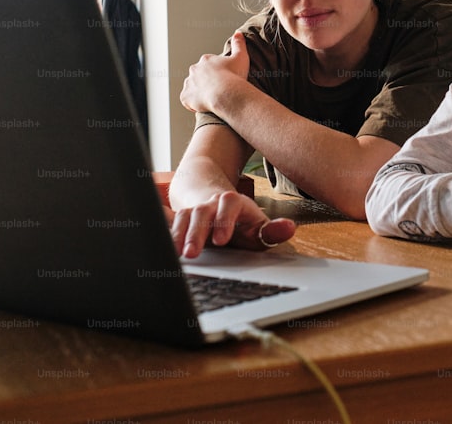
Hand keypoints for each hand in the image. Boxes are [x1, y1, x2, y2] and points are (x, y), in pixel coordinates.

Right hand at [169, 190, 296, 258]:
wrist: (208, 197)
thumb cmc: (237, 220)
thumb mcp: (256, 225)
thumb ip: (271, 231)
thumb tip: (290, 228)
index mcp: (232, 202)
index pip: (230, 203)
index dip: (225, 220)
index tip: (222, 240)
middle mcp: (210, 203)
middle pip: (202, 211)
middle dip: (196, 232)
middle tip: (193, 253)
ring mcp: (192, 209)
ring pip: (182, 216)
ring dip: (178, 235)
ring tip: (177, 255)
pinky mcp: (178, 218)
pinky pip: (168, 223)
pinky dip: (165, 234)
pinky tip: (161, 248)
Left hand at [181, 32, 250, 113]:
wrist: (226, 94)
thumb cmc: (235, 76)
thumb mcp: (241, 57)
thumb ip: (239, 44)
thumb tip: (238, 32)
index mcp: (206, 60)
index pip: (208, 65)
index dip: (216, 72)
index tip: (223, 79)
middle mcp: (194, 69)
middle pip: (198, 75)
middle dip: (205, 81)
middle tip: (218, 90)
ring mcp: (189, 83)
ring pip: (191, 87)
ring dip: (198, 92)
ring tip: (210, 99)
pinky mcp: (185, 96)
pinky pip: (186, 100)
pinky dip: (191, 103)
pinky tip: (201, 106)